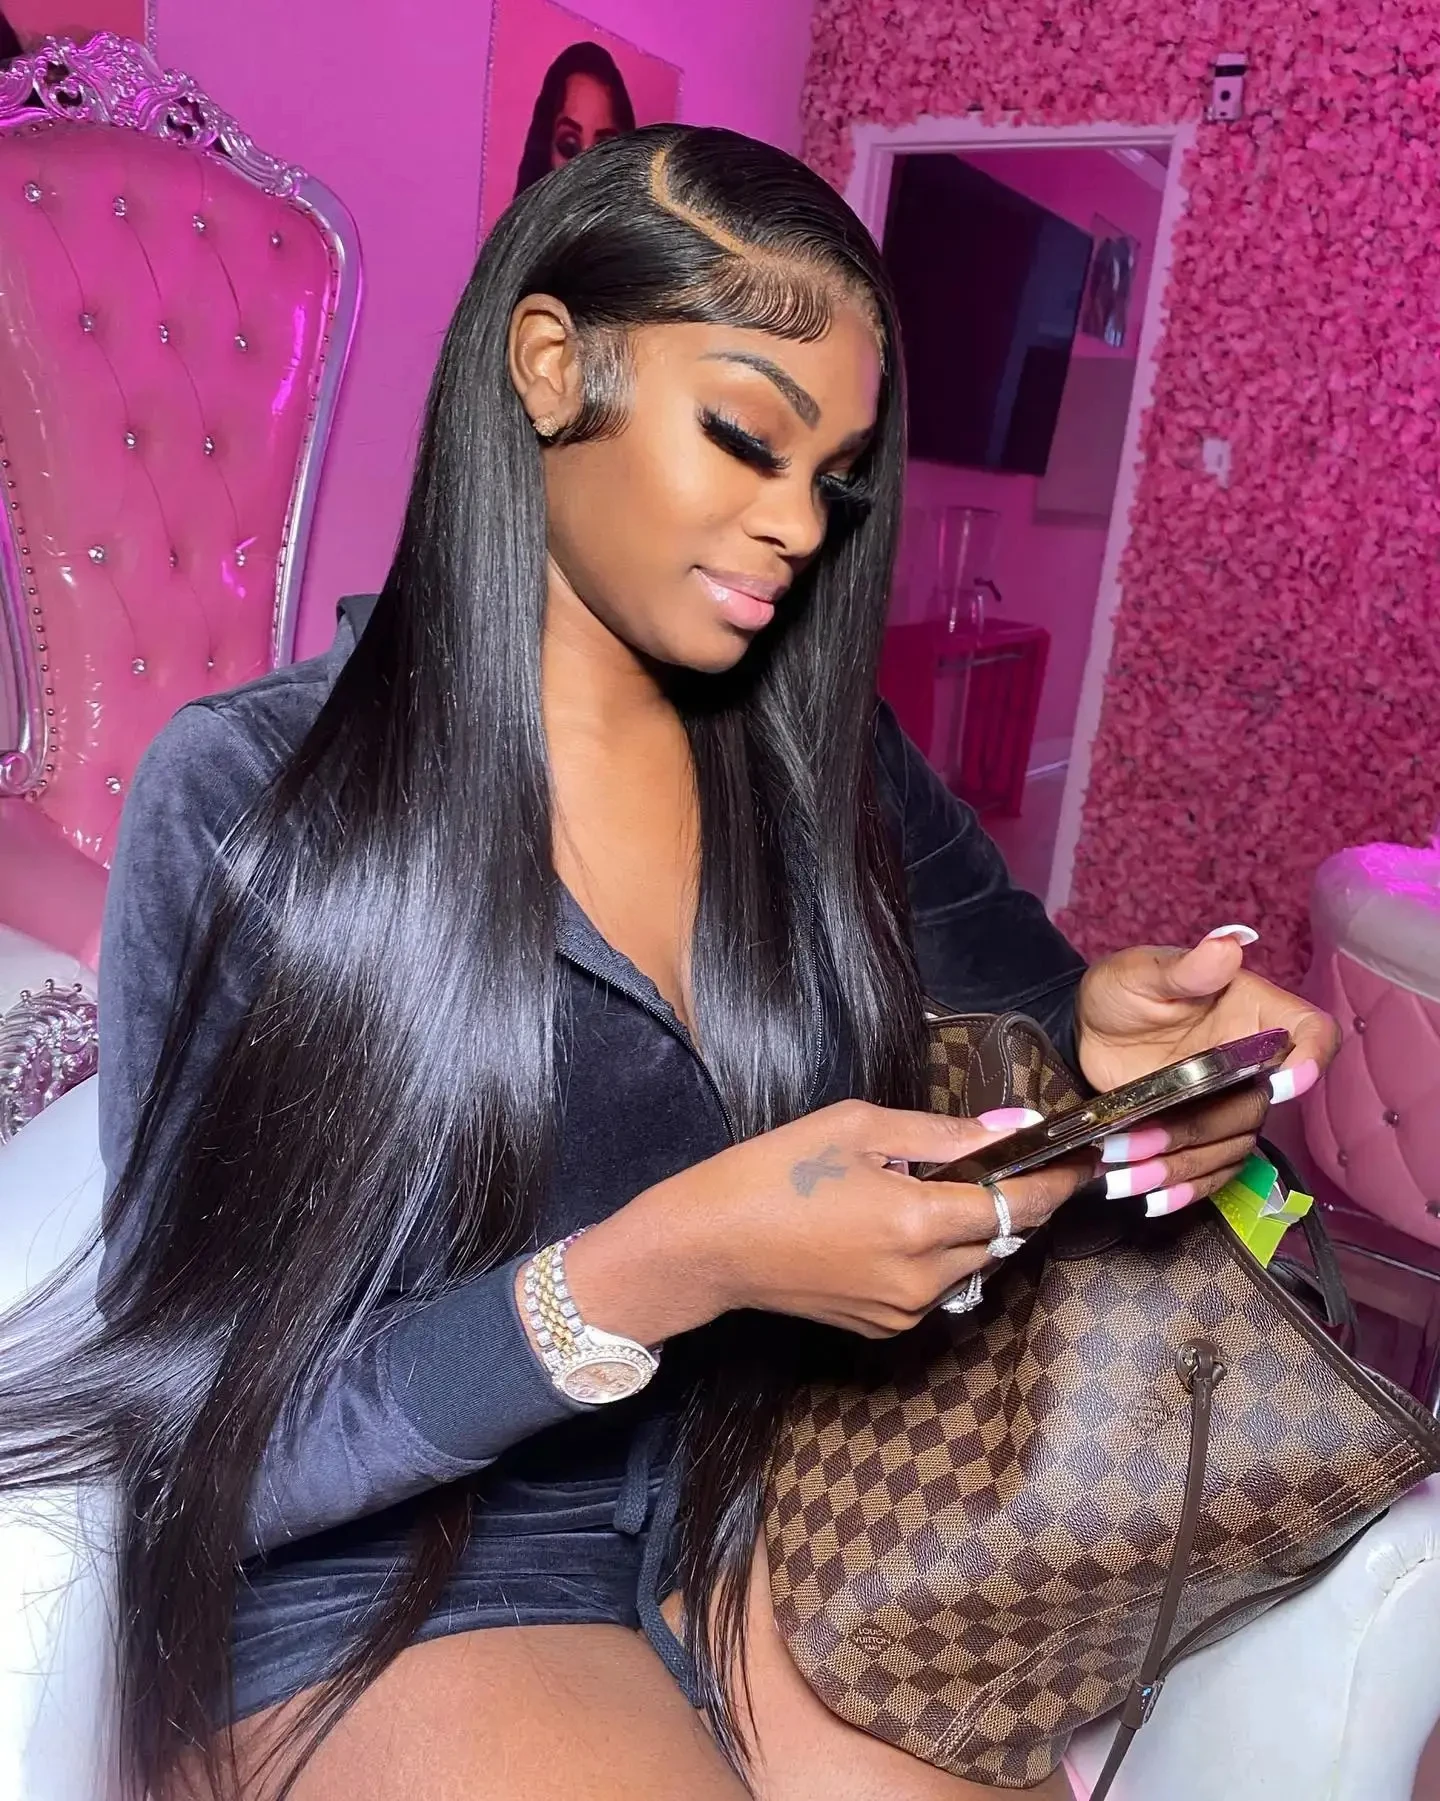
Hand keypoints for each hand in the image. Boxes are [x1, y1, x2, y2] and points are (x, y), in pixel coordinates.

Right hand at [563, 1100, 1094, 1343]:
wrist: (708, 1246)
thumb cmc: (774, 1172)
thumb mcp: (857, 1127)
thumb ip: (941, 1132)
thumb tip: (1012, 1129)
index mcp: (920, 1223)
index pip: (1019, 1205)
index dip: (1058, 1182)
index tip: (1083, 1159)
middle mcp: (923, 1279)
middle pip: (1002, 1238)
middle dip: (1017, 1200)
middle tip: (1013, 1160)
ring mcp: (904, 1311)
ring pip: (972, 1265)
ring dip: (975, 1228)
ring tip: (943, 1186)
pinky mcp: (883, 1329)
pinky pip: (937, 1287)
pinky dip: (940, 1255)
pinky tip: (903, 1223)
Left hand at [1075, 924, 1339, 1214]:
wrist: (1086, 1031)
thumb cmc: (1121, 991)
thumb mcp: (1141, 972)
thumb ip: (1183, 968)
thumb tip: (1224, 946)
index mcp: (1254, 1012)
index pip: (1312, 1032)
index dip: (1308, 1061)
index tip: (1278, 1085)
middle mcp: (1253, 1060)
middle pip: (1258, 1107)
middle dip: (1199, 1129)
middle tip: (1138, 1139)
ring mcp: (1231, 1100)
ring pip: (1232, 1146)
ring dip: (1181, 1167)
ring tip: (1125, 1176)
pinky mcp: (1205, 1132)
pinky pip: (1214, 1170)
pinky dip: (1185, 1189)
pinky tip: (1152, 1199)